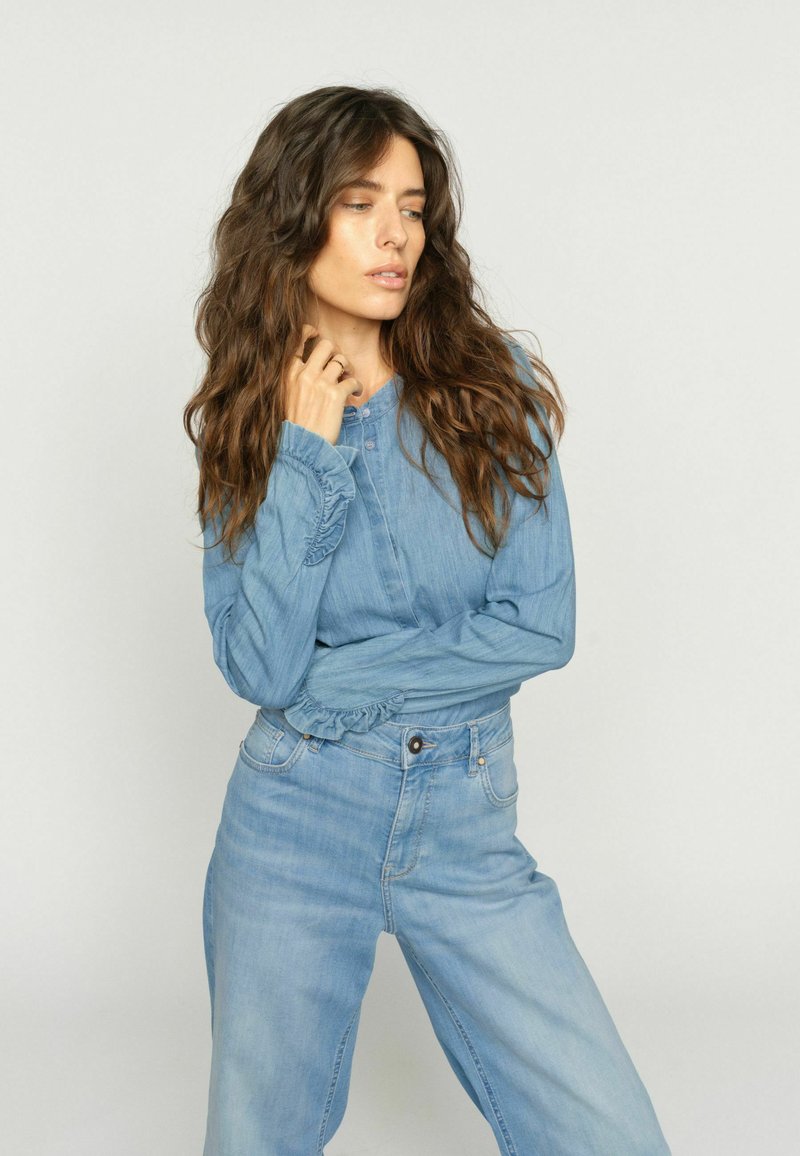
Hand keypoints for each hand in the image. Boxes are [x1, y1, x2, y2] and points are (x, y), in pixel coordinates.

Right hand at [284, 325, 363, 445]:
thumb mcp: (286, 396)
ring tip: (348, 381)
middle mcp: (304, 374)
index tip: (316, 333)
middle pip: (326, 345)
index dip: (309, 332)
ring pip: (341, 360)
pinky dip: (357, 387)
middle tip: (339, 366)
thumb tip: (313, 364)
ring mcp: (320, 383)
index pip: (296, 340)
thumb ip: (296, 378)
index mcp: (288, 373)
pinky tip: (356, 394)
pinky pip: (353, 381)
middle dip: (335, 352)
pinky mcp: (336, 395)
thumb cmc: (296, 424)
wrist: (302, 446)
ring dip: (348, 369)